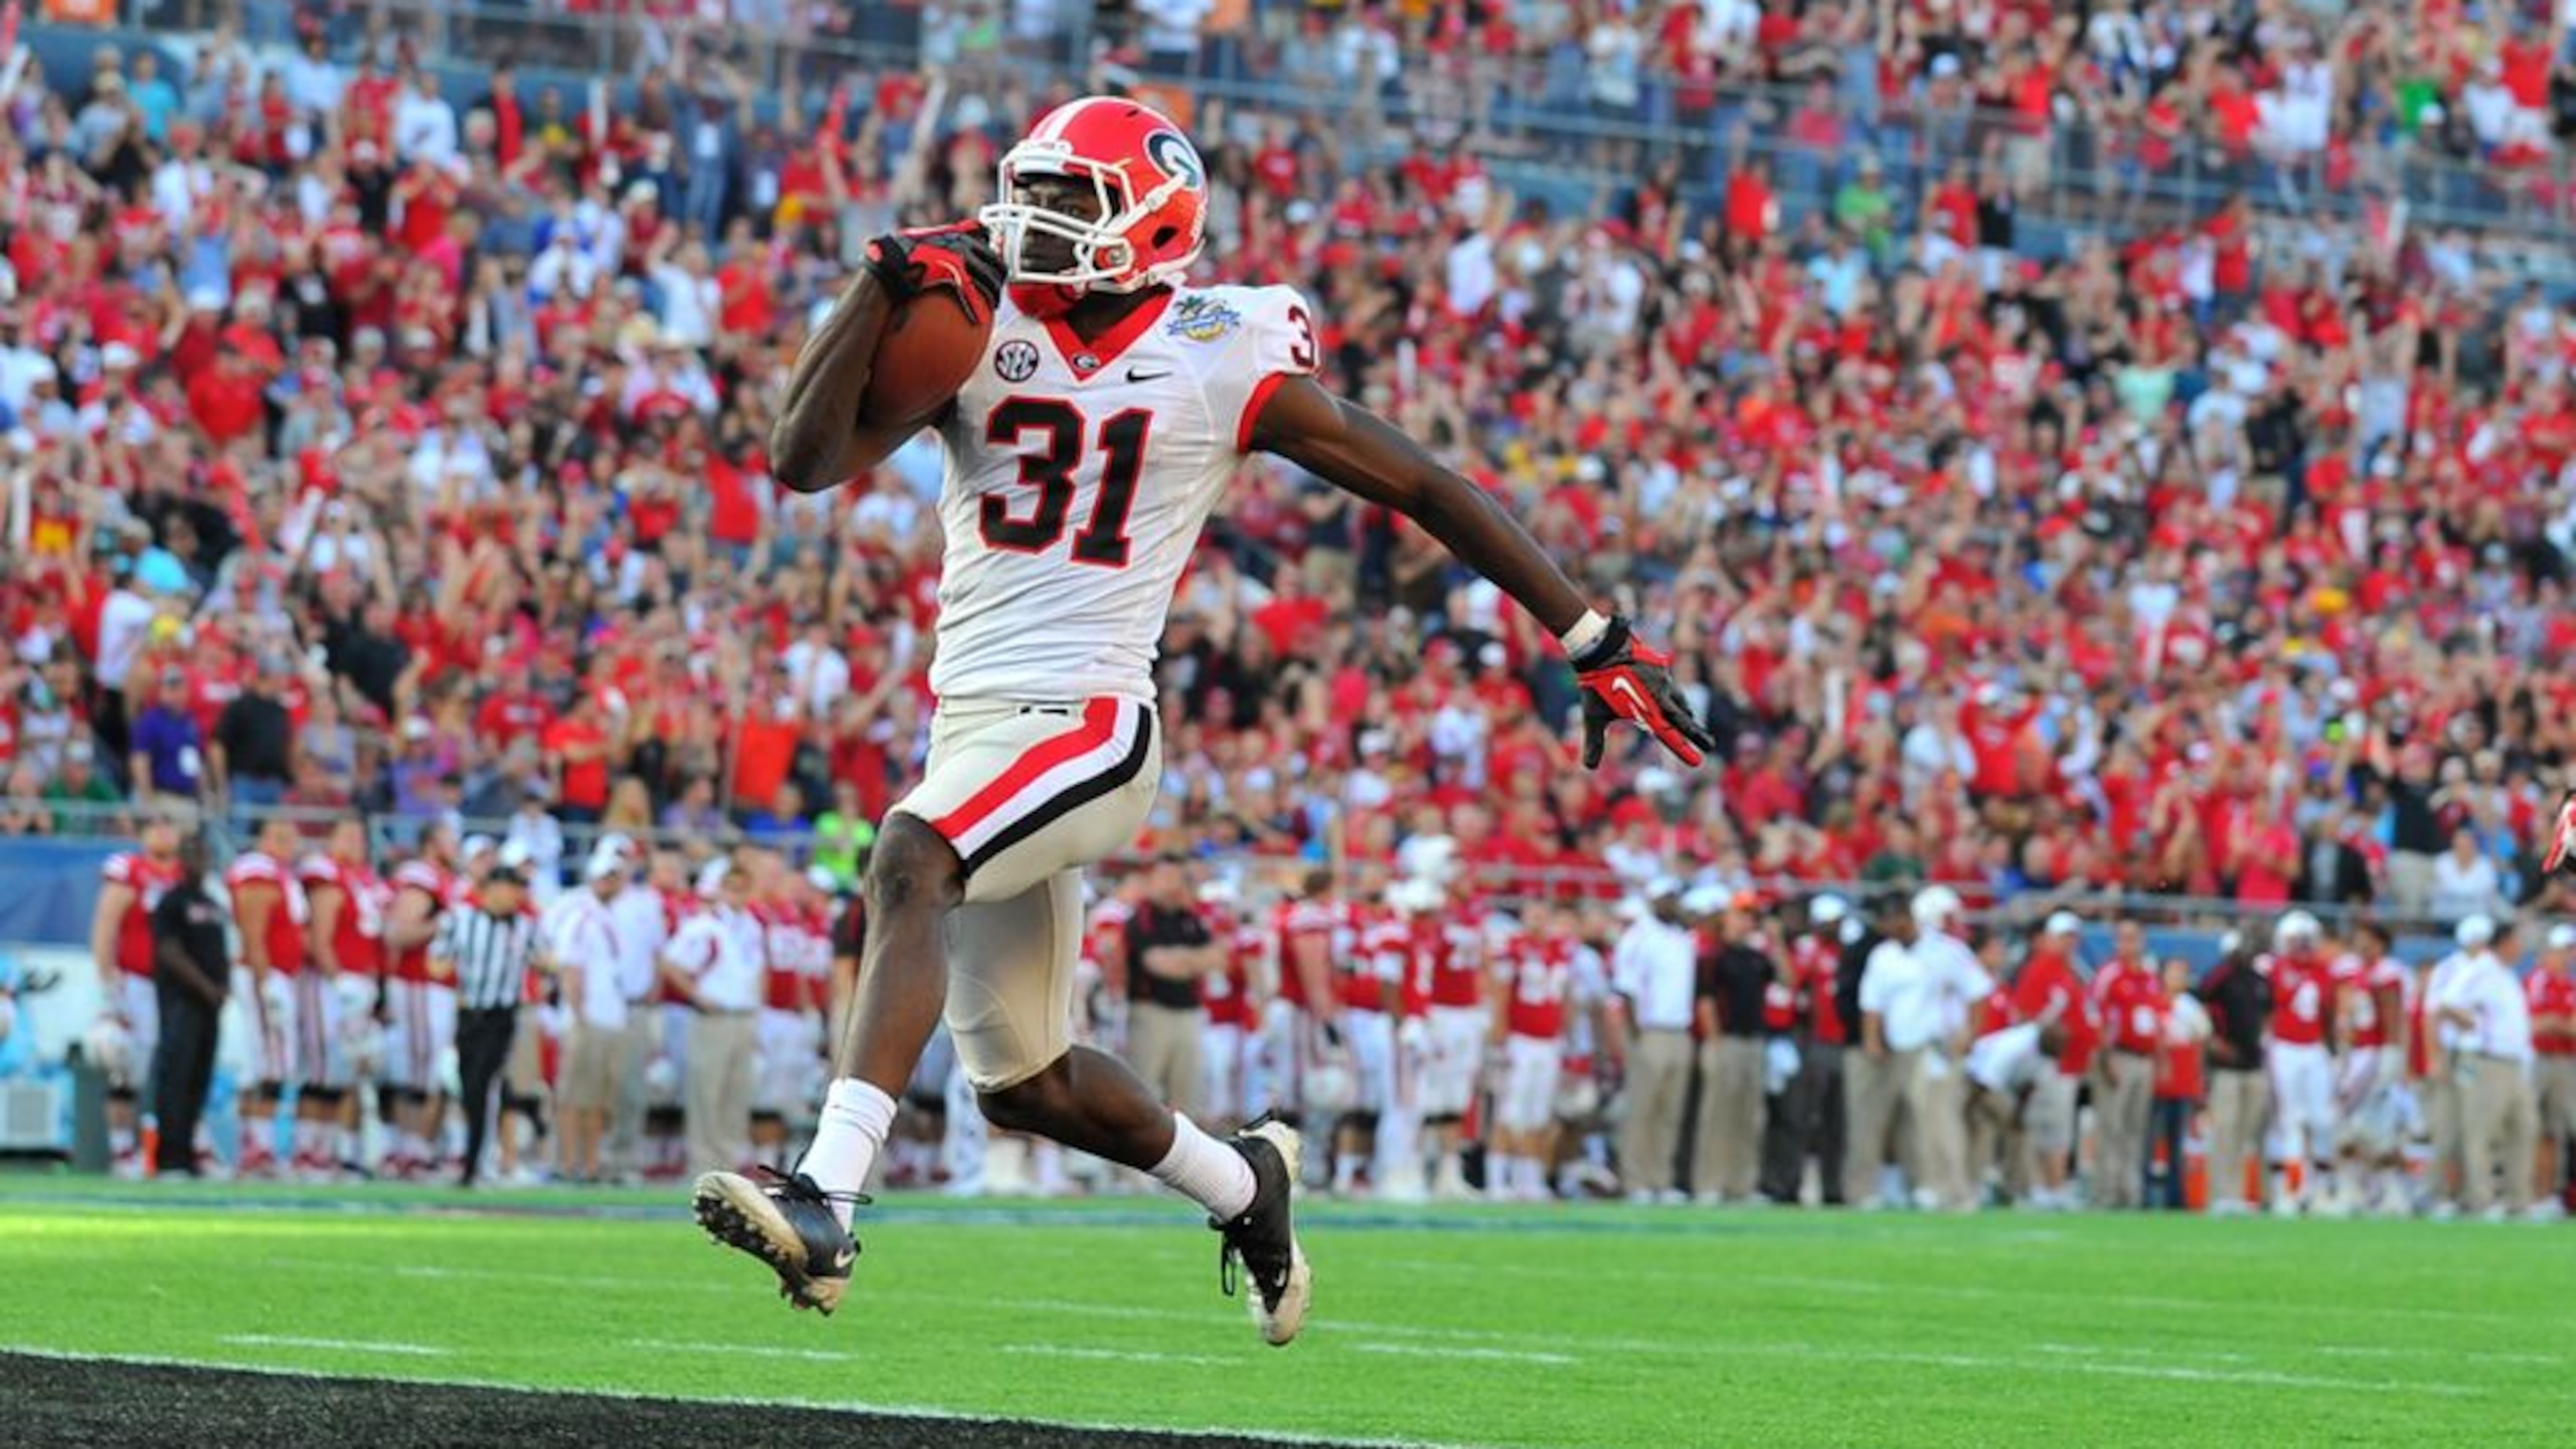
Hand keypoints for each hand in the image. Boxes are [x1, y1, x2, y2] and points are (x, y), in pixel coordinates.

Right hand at [864, 221, 1002, 326]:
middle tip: (997, 291)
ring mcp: (958, 257)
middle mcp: (961, 243)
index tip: (996, 273)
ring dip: (993, 293)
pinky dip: (977, 305)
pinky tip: (979, 316)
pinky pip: (972, 292)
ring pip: (986, 278)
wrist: (890, 261)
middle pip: (992, 262)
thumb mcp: (924, 240)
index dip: (994, 261)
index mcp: (956, 235)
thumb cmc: (902, 254)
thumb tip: (952, 244)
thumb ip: (942, 241)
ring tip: (994, 304)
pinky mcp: (953, 273)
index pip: (986, 245)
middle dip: (998, 278)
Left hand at [1572, 615, 1713, 768]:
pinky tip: (1667, 696)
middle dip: (1697, 733)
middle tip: (1709, 745)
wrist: (1600, 647)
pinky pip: (1670, 684)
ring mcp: (1663, 679)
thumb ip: (1594, 742)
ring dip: (1684, 712)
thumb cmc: (1596, 684)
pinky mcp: (1661, 667)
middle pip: (1684, 718)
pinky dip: (1671, 694)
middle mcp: (1661, 695)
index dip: (1684, 749)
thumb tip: (1588, 767)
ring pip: (1679, 700)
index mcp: (1648, 710)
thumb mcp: (1593, 715)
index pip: (1670, 734)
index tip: (1698, 761)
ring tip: (1689, 720)